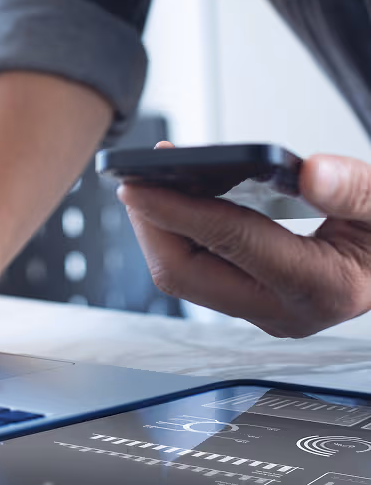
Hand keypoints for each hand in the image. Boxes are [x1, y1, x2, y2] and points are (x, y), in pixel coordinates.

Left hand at [119, 142, 370, 336]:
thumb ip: (357, 190)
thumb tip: (310, 173)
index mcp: (322, 287)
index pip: (229, 242)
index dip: (176, 209)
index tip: (135, 184)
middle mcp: (286, 311)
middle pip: (186, 273)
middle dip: (151, 224)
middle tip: (136, 176)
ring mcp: (265, 312)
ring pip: (184, 277)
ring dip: (159, 229)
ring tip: (150, 181)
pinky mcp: (252, 302)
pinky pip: (197, 272)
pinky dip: (177, 235)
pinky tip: (174, 200)